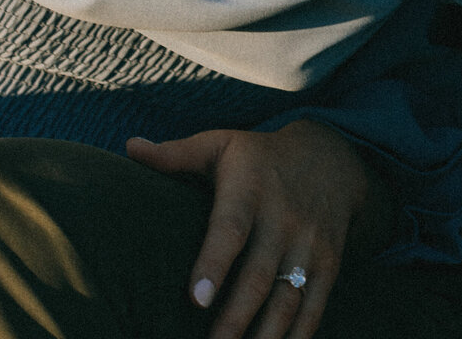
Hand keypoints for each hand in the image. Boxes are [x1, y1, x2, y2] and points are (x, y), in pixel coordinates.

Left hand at [126, 121, 392, 338]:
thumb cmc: (259, 156)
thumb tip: (130, 148)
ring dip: (265, 337)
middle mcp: (284, 216)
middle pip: (259, 275)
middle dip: (235, 319)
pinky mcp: (329, 264)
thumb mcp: (221, 143)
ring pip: (288, 299)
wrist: (331, 156)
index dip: (214, 263)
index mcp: (251, 187)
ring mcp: (310, 243)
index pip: (231, 227)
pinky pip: (314, 308)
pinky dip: (297, 337)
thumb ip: (176, 154)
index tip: (195, 300)